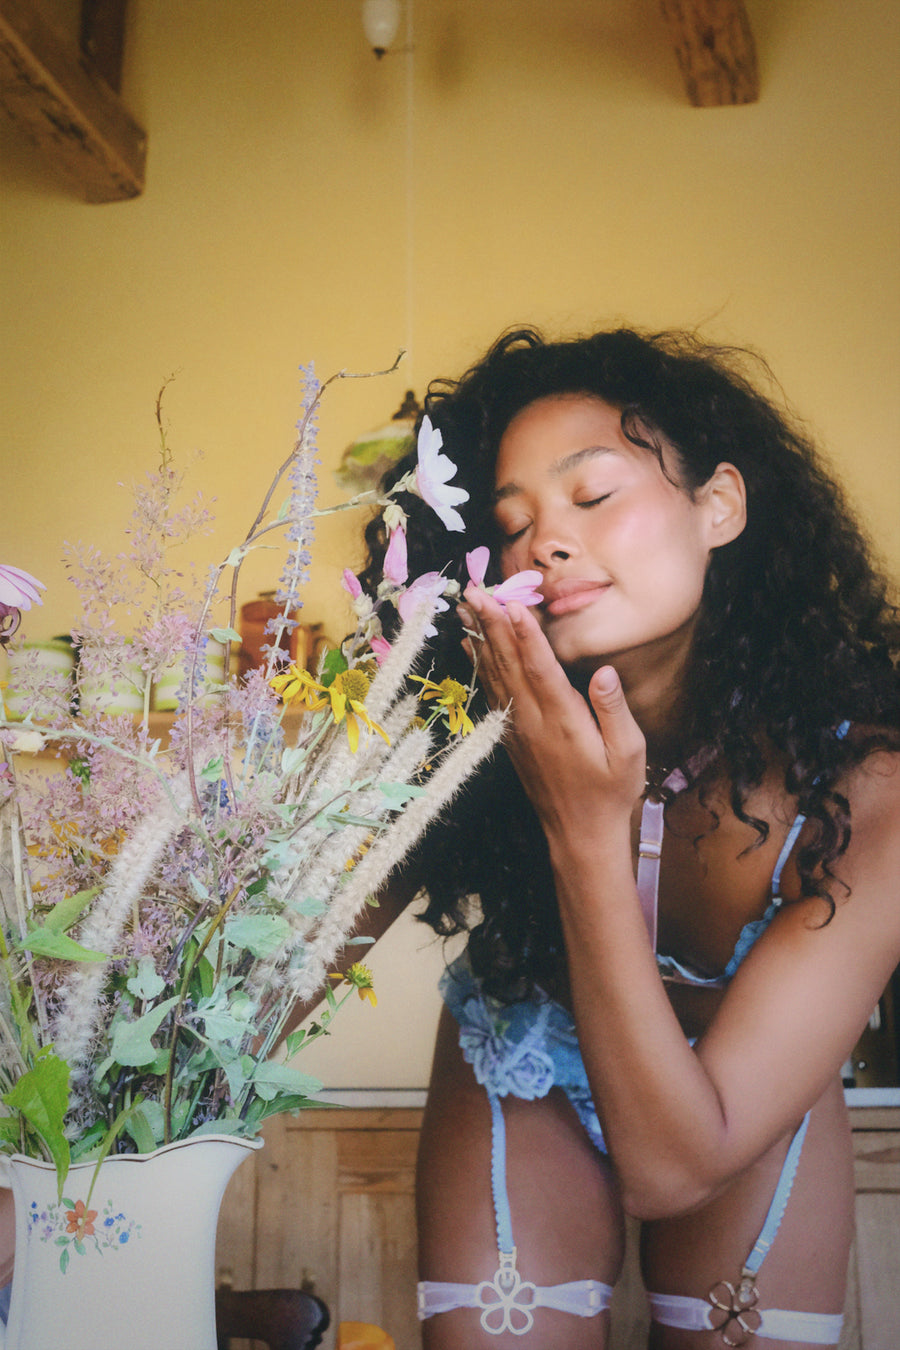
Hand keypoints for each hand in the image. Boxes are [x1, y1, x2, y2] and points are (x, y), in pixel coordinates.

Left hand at [460, 587, 645, 835]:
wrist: (579, 835)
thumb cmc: (611, 793)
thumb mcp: (629, 753)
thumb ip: (613, 710)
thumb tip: (604, 671)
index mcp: (564, 722)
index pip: (540, 670)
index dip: (525, 635)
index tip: (511, 603)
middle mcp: (534, 722)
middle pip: (509, 665)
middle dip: (492, 625)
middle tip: (475, 591)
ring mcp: (518, 729)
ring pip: (495, 676)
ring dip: (480, 639)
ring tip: (465, 608)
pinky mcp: (511, 737)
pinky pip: (492, 693)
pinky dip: (480, 667)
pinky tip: (472, 648)